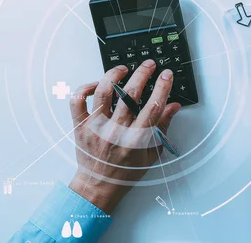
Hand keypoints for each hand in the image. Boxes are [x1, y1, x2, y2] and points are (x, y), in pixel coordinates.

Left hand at [68, 60, 180, 212]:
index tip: (166, 75)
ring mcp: (96, 127)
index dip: (162, 86)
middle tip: (149, 65)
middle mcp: (115, 131)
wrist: (99, 185)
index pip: (153, 106)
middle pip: (130, 94)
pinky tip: (96, 84)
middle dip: (143, 73)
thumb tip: (172, 106)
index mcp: (136, 139)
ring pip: (103, 92)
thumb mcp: (152, 152)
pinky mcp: (80, 126)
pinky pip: (77, 100)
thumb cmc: (126, 171)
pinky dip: (85, 88)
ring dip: (115, 75)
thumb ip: (162, 127)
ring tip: (123, 69)